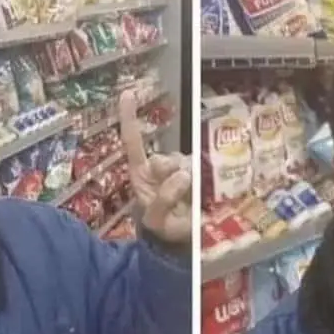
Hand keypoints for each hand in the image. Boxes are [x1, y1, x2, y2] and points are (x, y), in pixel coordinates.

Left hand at [120, 91, 190, 244]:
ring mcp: (182, 169)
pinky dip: (205, 177)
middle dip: (169, 173)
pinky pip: (202, 168)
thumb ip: (163, 201)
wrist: (185, 239)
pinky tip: (205, 190)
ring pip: (184, 165)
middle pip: (164, 159)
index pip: (133, 143)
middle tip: (176, 193)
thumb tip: (183, 175)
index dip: (130, 118)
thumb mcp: (158, 221)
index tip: (128, 94)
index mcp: (142, 175)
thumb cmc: (166, 228)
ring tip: (191, 201)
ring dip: (188, 180)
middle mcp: (160, 168)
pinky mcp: (200, 174)